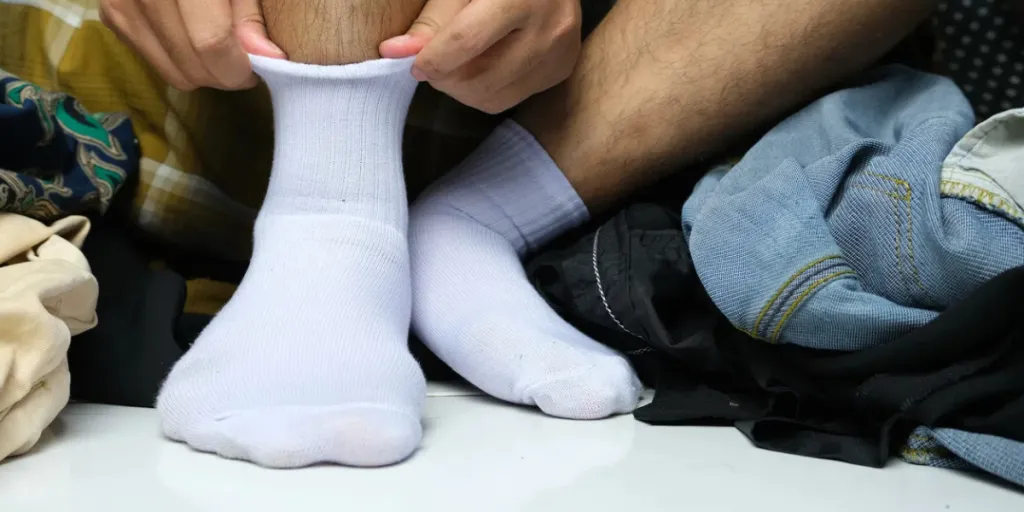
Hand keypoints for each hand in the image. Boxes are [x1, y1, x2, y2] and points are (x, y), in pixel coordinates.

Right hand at [100, 0, 287, 90]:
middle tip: (244, 59)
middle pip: (190, 65)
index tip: (260, 68)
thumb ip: (249, 12)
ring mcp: (121, 5)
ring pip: (173, 72)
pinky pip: (154, 61)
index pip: (211, 42)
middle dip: (224, 74)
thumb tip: (267, 58)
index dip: (239, 66)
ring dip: (203, 70)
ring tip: (220, 44)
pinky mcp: (111, 15)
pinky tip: (191, 33)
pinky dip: (179, 58)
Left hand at [380, 0, 581, 113]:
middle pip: (480, 78)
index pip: (466, 42)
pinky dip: (485, 90)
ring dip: (462, 89)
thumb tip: (395, 52)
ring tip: (457, 64)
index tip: (413, 64)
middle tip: (433, 63)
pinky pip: (510, 98)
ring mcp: (559, 53)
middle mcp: (549, 28)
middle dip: (445, 78)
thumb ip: (432, 20)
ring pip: (493, 97)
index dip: (433, 58)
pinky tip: (484, 65)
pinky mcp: (562, 69)